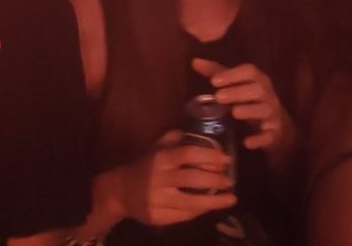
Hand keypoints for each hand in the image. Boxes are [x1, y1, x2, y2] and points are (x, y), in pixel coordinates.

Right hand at [113, 130, 237, 225]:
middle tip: (230, 180)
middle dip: (215, 180)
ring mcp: (158, 200)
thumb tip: (197, 133)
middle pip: (192, 178)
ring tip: (230, 199)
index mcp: (161, 159)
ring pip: (191, 202)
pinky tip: (210, 207)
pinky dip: (199, 211)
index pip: (188, 154)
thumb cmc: (144, 167)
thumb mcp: (156, 148)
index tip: (226, 159)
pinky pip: (183, 216)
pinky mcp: (158, 217)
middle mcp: (159, 179)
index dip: (210, 155)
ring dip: (214, 201)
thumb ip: (174, 139)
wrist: (120, 191)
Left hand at [192, 57, 291, 152]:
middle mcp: (268, 95)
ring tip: (234, 112)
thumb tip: (194, 61)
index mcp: (259, 80)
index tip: (214, 81)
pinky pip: (269, 136)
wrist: (276, 126)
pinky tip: (247, 142)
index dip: (232, 75)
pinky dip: (259, 139)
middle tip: (218, 96)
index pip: (249, 71)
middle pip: (257, 89)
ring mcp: (272, 114)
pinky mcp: (274, 134)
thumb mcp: (237, 86)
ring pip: (265, 110)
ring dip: (250, 110)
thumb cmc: (251, 100)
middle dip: (238, 92)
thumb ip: (217, 74)